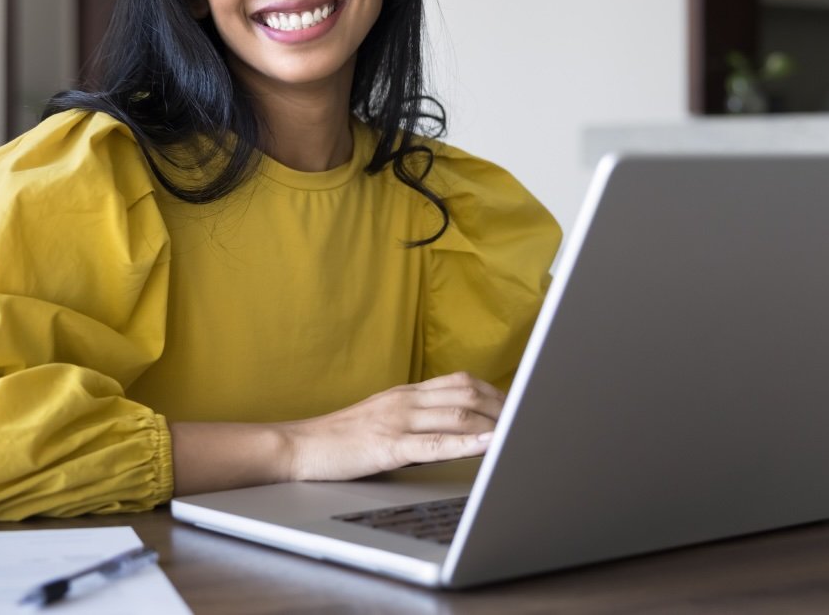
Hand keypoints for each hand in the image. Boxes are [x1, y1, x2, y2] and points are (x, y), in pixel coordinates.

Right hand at [283, 371, 503, 481]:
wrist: (298, 447)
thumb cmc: (340, 439)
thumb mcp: (381, 419)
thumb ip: (415, 419)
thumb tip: (453, 430)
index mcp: (405, 393)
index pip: (460, 381)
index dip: (494, 391)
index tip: (518, 404)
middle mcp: (405, 400)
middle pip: (467, 393)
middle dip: (503, 407)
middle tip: (529, 420)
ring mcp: (397, 420)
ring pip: (457, 414)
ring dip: (494, 423)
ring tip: (521, 432)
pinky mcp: (388, 445)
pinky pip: (435, 444)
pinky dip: (468, 444)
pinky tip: (489, 446)